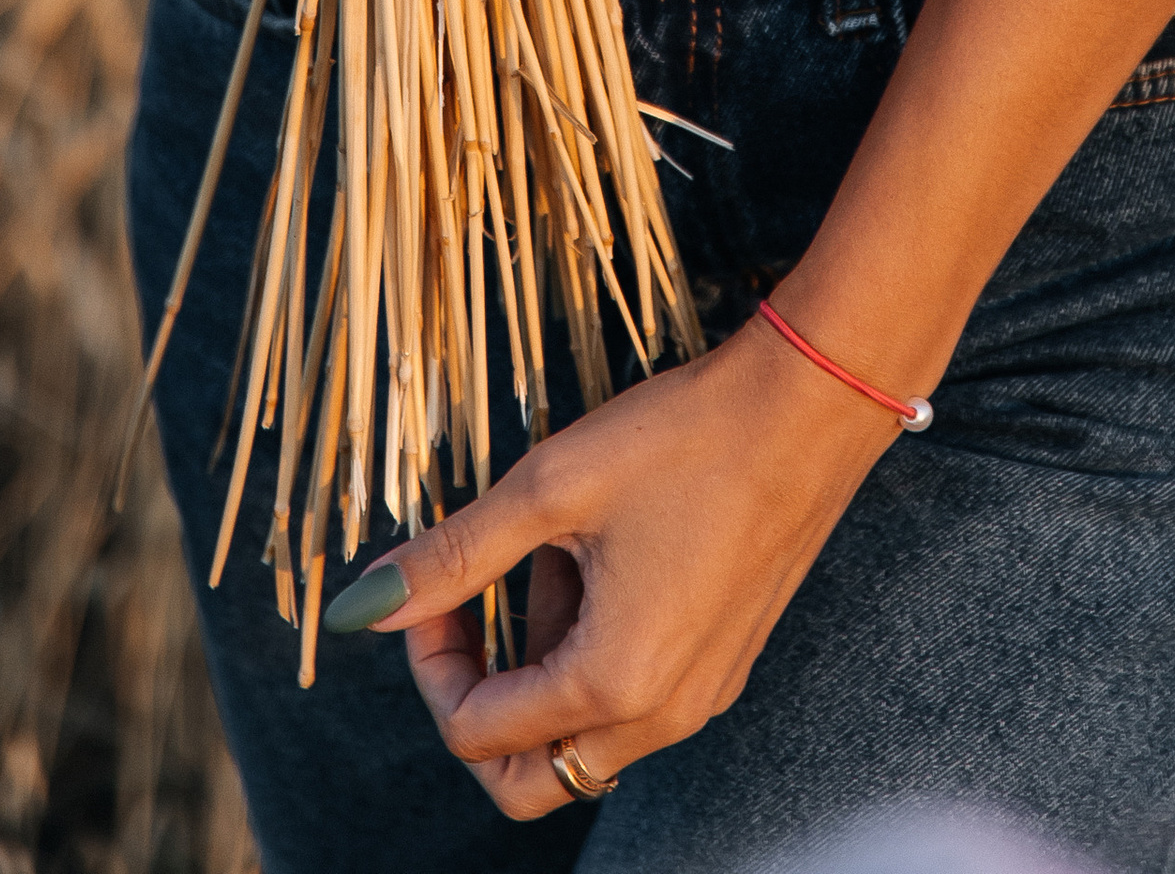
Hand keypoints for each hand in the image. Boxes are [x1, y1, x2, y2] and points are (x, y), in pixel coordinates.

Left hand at [330, 323, 898, 818]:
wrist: (815, 401)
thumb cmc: (686, 437)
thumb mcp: (550, 486)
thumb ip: (453, 557)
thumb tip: (358, 608)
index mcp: (613, 683)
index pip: (476, 733)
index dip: (430, 658)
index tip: (428, 580)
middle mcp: (662, 716)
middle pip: (528, 774)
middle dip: (476, 700)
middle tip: (466, 603)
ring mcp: (701, 694)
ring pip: (580, 734)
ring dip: (539, 662)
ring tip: (551, 549)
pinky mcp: (724, 662)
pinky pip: (631, 698)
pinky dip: (591, 648)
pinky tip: (600, 553)